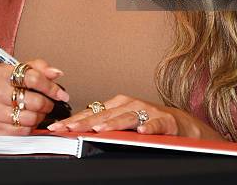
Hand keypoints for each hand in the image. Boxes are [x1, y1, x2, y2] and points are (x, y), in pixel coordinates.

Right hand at [0, 59, 68, 134]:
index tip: (60, 93)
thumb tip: (56, 73)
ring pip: (29, 118)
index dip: (51, 86)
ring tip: (38, 111)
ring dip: (40, 116)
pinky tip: (27, 120)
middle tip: (49, 102)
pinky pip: (21, 132)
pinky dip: (30, 127)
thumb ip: (36, 67)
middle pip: (34, 101)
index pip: (32, 77)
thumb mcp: (12, 70)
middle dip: (48, 103)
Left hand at [47, 94, 223, 139]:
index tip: (57, 128)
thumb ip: (104, 125)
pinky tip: (142, 130)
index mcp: (117, 104)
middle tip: (68, 130)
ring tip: (99, 129)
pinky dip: (148, 126)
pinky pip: (155, 123)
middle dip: (84, 123)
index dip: (73, 120)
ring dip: (112, 123)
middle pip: (104, 114)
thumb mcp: (123, 122)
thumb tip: (76, 132)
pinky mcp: (165, 121)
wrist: (180, 124)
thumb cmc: (147, 122)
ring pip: (127, 118)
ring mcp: (147, 111)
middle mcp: (130, 104)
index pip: (91, 112)